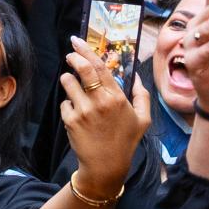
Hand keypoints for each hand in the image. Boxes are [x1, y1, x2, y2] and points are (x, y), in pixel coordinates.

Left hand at [59, 48, 149, 192]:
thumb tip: (137, 77)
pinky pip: (65, 103)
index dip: (87, 51)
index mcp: (118, 97)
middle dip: (74, 56)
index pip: (100, 66)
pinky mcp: (71, 120)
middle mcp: (100, 101)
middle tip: (71, 53)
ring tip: (73, 84)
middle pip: (83, 69)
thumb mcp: (143, 119)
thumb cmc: (125, 142)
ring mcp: (84, 110)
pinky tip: (77, 113)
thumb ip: (142, 96)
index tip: (79, 42)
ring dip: (68, 80)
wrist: (106, 165)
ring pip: (68, 83)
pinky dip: (69, 104)